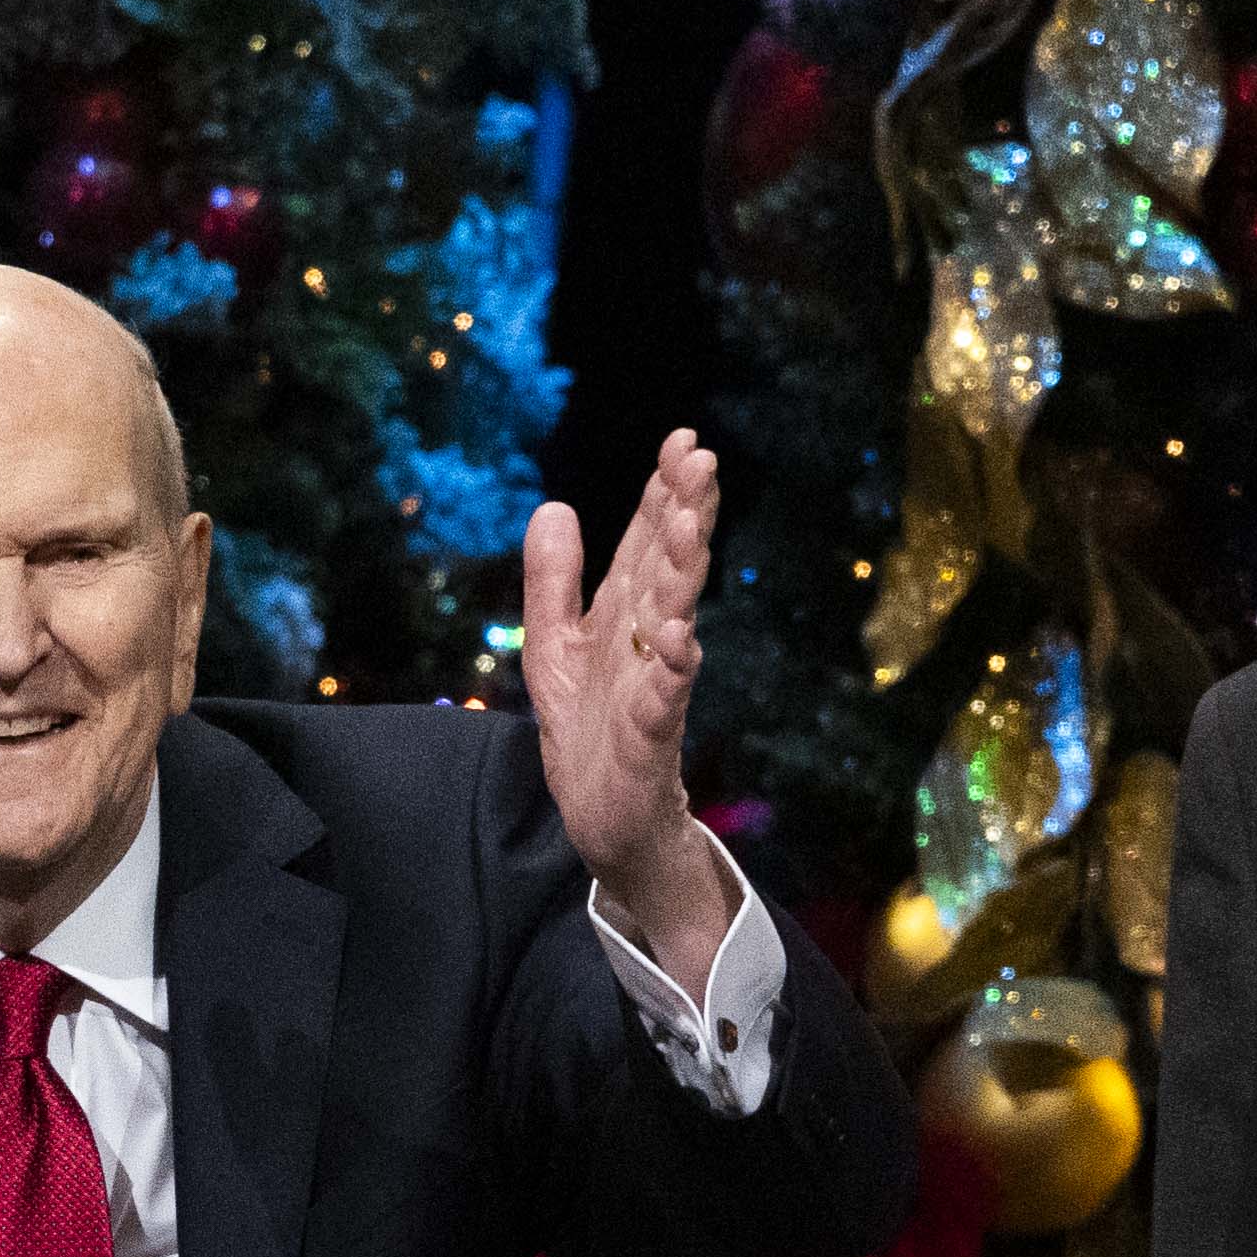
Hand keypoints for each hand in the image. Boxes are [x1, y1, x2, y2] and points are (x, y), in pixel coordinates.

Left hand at [520, 428, 734, 989]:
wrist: (606, 818)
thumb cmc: (591, 730)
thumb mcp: (554, 646)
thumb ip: (554, 581)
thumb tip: (555, 505)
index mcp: (627, 616)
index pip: (649, 542)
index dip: (664, 492)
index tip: (682, 438)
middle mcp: (649, 643)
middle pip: (670, 568)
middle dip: (686, 513)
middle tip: (703, 459)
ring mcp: (655, 689)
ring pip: (674, 621)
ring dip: (684, 576)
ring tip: (690, 527)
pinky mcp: (650, 740)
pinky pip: (664, 700)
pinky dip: (672, 670)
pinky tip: (680, 637)